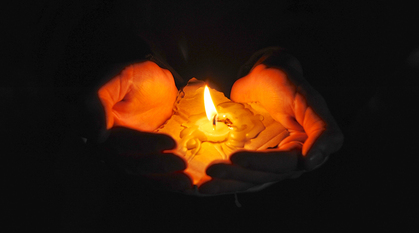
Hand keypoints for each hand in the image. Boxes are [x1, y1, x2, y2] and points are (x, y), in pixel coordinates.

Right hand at [94, 61, 191, 191]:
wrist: (155, 82)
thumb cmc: (135, 77)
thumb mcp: (119, 77)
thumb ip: (100, 99)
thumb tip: (97, 134)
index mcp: (104, 129)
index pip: (122, 144)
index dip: (145, 145)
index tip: (170, 143)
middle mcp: (115, 147)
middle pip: (134, 164)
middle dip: (159, 166)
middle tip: (182, 163)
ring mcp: (132, 155)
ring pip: (145, 176)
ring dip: (165, 181)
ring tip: (186, 182)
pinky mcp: (149, 160)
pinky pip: (157, 176)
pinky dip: (171, 182)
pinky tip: (188, 184)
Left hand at [200, 53, 343, 193]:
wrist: (265, 77)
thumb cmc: (287, 84)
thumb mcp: (309, 101)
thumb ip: (322, 130)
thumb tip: (313, 162)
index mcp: (305, 149)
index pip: (283, 163)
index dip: (259, 162)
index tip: (235, 158)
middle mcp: (289, 162)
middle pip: (262, 175)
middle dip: (236, 175)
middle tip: (211, 170)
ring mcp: (269, 164)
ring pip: (249, 181)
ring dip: (225, 184)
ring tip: (202, 186)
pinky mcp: (252, 163)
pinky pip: (239, 177)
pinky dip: (222, 184)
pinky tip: (203, 187)